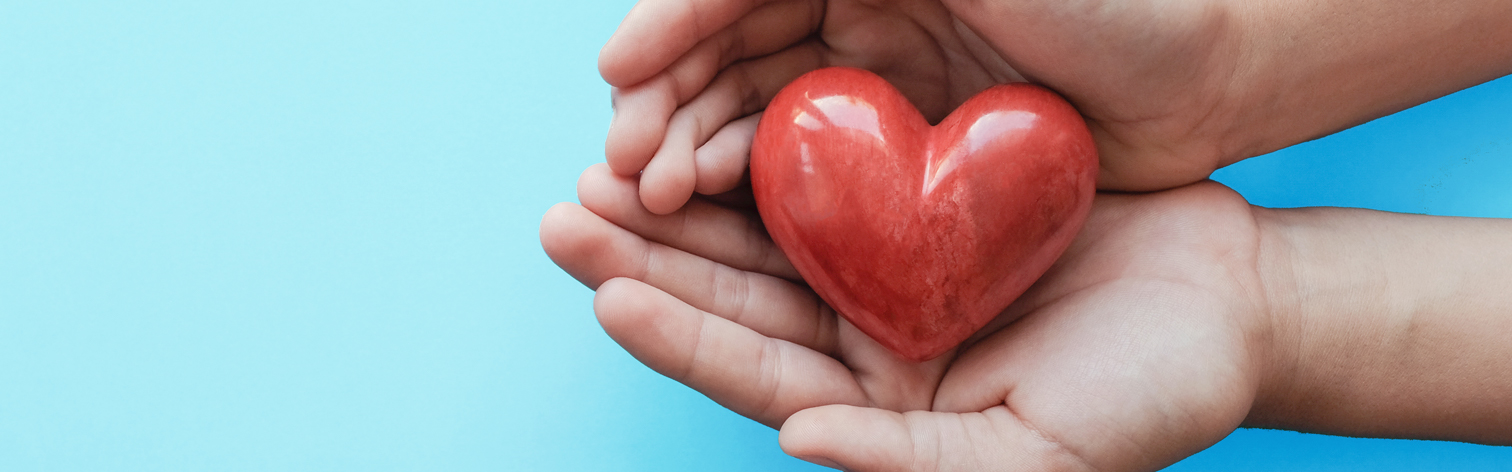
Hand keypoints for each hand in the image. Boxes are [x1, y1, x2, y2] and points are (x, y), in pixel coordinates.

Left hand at [541, 165, 1275, 470]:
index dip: (677, 334)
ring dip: (684, 192)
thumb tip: (798, 438)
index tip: (606, 291)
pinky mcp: (915, 197)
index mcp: (872, 405)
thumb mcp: (1034, 455)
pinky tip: (713, 111)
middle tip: (565, 211)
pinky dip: (767, 140)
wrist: (1234, 303)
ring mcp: (884, 264)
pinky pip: (826, 166)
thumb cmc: (1152, 398)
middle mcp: (859, 338)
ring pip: (761, 226)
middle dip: (645, 253)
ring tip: (608, 158)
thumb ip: (914, 461)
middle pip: (731, 293)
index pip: (752, 371)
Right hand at [599, 0, 1262, 213]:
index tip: (619, 72)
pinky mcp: (898, 162)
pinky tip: (710, 213)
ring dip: (688, 151)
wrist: (1218, 76)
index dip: (668, 29)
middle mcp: (851, 17)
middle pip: (722, 59)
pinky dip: (747, 193)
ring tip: (649, 195)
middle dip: (661, 104)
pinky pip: (801, 177)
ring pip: (749, 118)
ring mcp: (872, 90)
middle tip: (621, 162)